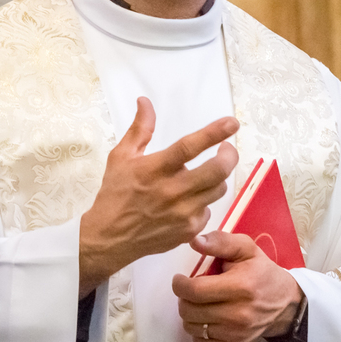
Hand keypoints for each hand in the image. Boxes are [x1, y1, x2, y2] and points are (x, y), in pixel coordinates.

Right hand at [79, 97, 238, 295]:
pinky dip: (204, 201)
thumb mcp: (121, 157)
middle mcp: (172, 191)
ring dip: (217, 177)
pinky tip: (190, 200)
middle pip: (217, 170)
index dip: (214, 133)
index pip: (190, 147)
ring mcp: (183, 213)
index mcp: (155, 169)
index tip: (232, 122)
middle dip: (229, 155)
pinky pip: (209, 210)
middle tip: (226, 148)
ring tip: (206, 173)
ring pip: (218, 189)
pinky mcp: (188, 231)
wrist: (108, 239)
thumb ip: (140, 129)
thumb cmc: (115, 194)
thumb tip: (145, 101)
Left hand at [171, 231, 303, 341]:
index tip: (180, 279)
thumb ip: (221, 242)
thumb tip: (194, 241)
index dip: (180, 284)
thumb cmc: (262, 273)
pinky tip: (209, 318)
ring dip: (190, 315)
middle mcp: (238, 314)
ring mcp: (236, 334)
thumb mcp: (247, 249)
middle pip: (190, 311)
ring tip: (200, 304)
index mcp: (241, 286)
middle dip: (184, 299)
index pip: (195, 290)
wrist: (285, 304)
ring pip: (192, 328)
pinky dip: (199, 331)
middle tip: (192, 291)